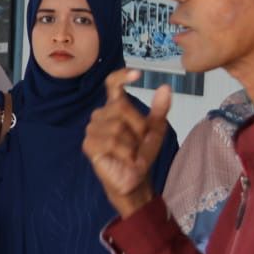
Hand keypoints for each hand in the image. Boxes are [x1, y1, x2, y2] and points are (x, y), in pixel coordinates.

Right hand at [82, 71, 171, 216]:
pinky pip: (111, 141)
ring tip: (132, 153)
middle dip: (138, 126)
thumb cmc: (141, 154)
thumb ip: (160, 109)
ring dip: (132, 143)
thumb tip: (165, 87)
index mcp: (114, 107)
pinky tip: (125, 159)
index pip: (112, 85)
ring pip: (117, 126)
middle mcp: (100, 115)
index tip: (137, 73)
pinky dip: (125, 152)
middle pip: (121, 106)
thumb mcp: (156, 130)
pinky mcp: (89, 145)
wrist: (136, 179)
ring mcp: (92, 129)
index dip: (121, 77)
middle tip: (140, 142)